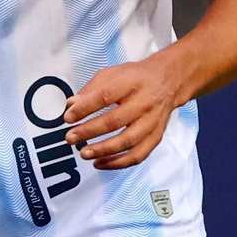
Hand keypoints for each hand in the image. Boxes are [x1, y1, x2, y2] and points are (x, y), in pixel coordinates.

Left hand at [62, 55, 188, 170]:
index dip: (84, 108)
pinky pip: (138, 154)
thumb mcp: (112, 74)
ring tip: (84, 153)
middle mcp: (144, 102)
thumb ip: (91, 89)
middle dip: (89, 131)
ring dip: (103, 150)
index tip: (68, 117)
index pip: (105, 96)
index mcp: (130, 83)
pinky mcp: (156, 136)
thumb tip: (71, 105)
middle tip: (70, 138)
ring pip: (128, 141)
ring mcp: (152, 122)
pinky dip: (118, 162)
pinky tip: (100, 163)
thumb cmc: (135, 78)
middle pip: (115, 121)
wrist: (168, 82)